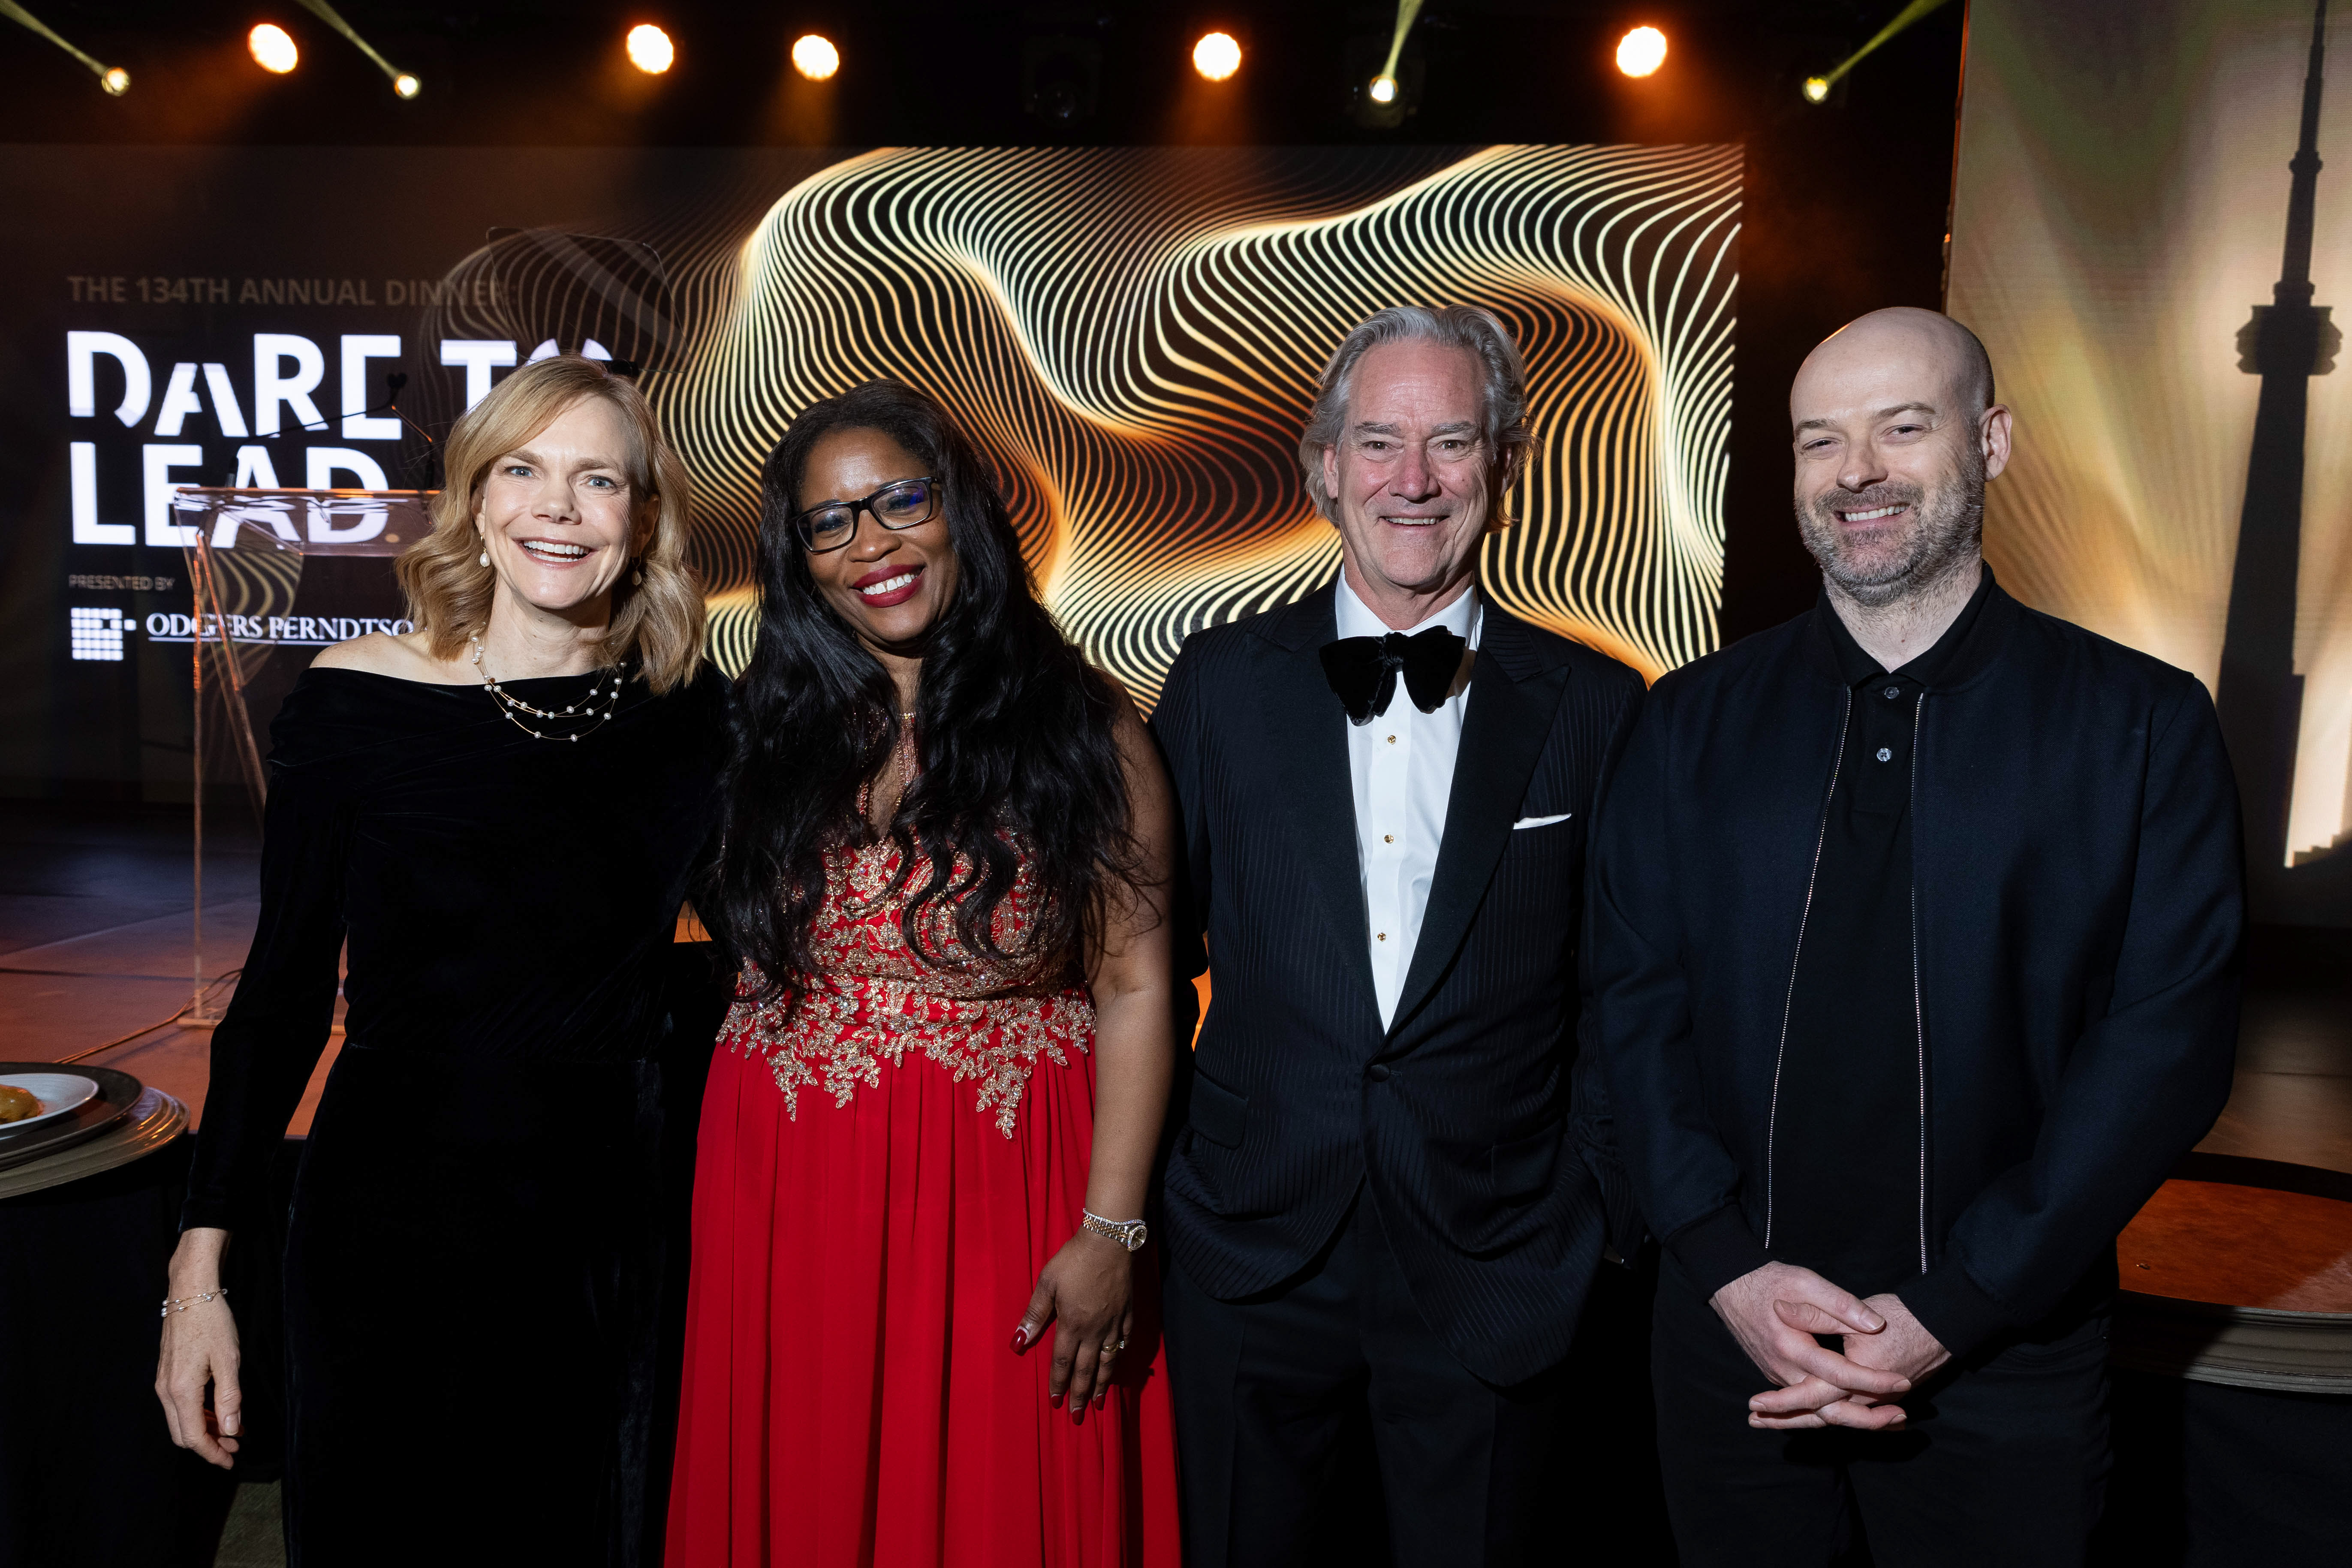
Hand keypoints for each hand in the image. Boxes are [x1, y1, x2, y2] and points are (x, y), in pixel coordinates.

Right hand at [155, 1228, 241, 1468]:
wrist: (189, 1292)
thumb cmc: (211, 1321)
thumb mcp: (228, 1359)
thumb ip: (229, 1397)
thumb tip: (231, 1430)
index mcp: (181, 1390)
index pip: (194, 1437)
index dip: (212, 1453)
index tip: (230, 1461)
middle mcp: (166, 1391)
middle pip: (183, 1434)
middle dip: (208, 1445)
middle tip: (234, 1448)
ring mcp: (164, 1382)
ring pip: (182, 1420)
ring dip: (206, 1429)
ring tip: (234, 1430)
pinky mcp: (167, 1374)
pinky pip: (181, 1404)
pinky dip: (200, 1413)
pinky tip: (220, 1410)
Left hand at [1011, 1229, 1134, 1423]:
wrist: (1109, 1241)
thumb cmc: (1073, 1260)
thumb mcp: (1047, 1284)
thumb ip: (1034, 1315)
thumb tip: (1018, 1344)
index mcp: (1072, 1325)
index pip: (1063, 1362)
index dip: (1058, 1384)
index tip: (1056, 1403)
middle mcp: (1094, 1331)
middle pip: (1086, 1370)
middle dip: (1080, 1394)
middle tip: (1077, 1417)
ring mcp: (1113, 1324)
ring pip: (1107, 1362)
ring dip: (1101, 1385)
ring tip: (1098, 1404)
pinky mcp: (1127, 1314)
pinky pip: (1123, 1342)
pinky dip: (1119, 1358)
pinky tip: (1116, 1364)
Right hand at [1710, 1262, 1912, 1431]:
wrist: (1730, 1286)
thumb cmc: (1770, 1280)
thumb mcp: (1806, 1282)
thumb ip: (1840, 1304)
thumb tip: (1875, 1325)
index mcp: (1792, 1347)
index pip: (1840, 1374)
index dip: (1873, 1379)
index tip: (1903, 1379)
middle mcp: (1784, 1370)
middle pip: (1828, 1408)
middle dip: (1866, 1418)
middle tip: (1901, 1416)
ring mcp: (1778, 1376)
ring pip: (1816, 1409)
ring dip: (1853, 1418)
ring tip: (1889, 1419)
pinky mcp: (1777, 1375)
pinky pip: (1807, 1402)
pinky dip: (1833, 1410)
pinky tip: (1858, 1409)